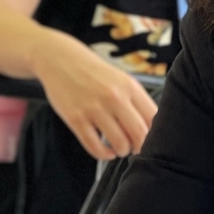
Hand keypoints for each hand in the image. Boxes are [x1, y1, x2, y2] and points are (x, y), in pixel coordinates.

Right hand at [31, 28, 156, 158]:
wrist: (58, 59)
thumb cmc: (91, 71)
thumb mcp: (119, 78)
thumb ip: (135, 100)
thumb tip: (150, 127)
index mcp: (129, 86)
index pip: (153, 118)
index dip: (154, 133)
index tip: (149, 138)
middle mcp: (114, 97)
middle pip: (139, 134)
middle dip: (140, 147)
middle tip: (135, 148)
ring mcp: (94, 108)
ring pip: (119, 144)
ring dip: (122, 151)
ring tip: (119, 148)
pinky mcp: (76, 119)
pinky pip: (95, 147)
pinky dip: (104, 154)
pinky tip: (106, 151)